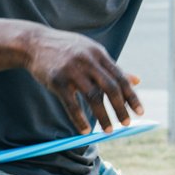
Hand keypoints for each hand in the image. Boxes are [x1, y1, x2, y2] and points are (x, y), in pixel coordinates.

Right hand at [24, 27, 143, 133]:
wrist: (34, 43)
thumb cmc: (66, 50)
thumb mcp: (91, 53)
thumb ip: (112, 68)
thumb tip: (137, 80)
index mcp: (99, 54)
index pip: (120, 77)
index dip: (131, 96)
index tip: (140, 112)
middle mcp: (88, 61)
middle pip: (110, 88)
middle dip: (121, 108)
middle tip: (127, 124)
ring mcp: (72, 70)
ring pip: (93, 97)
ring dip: (103, 117)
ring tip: (108, 131)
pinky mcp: (57, 80)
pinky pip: (72, 104)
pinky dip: (79, 119)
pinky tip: (85, 131)